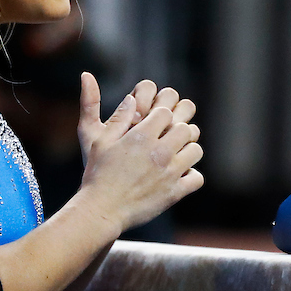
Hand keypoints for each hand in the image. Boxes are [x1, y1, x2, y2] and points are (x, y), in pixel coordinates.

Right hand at [77, 73, 203, 231]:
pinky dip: (191, 176)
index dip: (161, 116)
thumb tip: (100, 82)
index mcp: (141, 136)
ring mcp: (169, 173)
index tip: (154, 124)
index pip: (166, 111)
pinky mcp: (175, 193)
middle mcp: (159, 152)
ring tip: (174, 156)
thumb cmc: (96, 173)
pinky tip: (179, 176)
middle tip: (167, 139)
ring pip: (195, 151)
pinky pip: (197, 178)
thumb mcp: (94, 137)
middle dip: (177, 131)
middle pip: (185, 128)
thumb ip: (100, 109)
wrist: (101, 209)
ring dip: (187, 151)